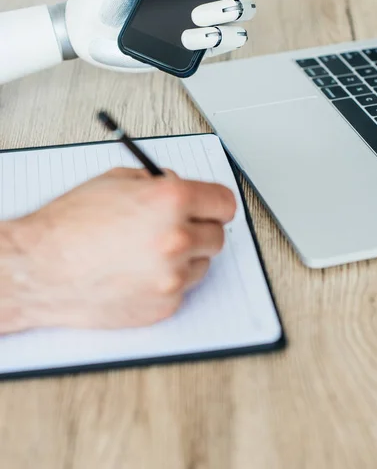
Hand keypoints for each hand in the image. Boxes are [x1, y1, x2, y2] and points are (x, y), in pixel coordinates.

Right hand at [6, 168, 235, 331]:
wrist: (41, 269)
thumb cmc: (69, 226)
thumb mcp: (115, 181)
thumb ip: (157, 182)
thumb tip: (180, 187)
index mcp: (170, 201)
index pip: (224, 202)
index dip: (215, 204)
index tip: (212, 208)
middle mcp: (177, 238)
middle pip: (217, 235)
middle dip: (199, 228)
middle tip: (175, 228)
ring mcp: (172, 276)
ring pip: (203, 264)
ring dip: (185, 257)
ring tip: (148, 252)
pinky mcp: (164, 305)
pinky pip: (183, 289)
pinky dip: (168, 281)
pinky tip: (139, 273)